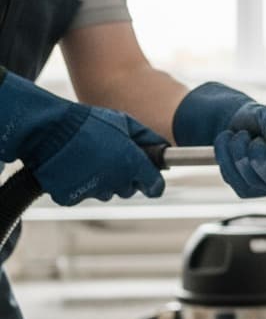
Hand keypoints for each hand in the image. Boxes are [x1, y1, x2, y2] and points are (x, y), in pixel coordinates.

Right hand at [0, 68, 165, 205]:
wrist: (48, 131)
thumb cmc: (86, 123)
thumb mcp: (124, 122)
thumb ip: (147, 137)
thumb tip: (164, 147)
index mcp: (132, 164)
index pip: (154, 186)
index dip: (153, 182)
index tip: (150, 179)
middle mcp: (116, 181)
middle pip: (129, 189)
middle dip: (125, 177)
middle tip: (112, 158)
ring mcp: (93, 191)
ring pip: (106, 192)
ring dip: (103, 181)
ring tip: (89, 159)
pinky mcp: (71, 197)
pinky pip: (82, 194)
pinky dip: (80, 184)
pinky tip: (74, 167)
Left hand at [173, 82, 265, 198]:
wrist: (234, 124)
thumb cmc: (261, 119)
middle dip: (261, 156)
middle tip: (255, 139)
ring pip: (252, 180)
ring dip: (240, 152)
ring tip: (240, 136)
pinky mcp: (246, 189)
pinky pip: (234, 180)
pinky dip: (226, 158)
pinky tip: (229, 145)